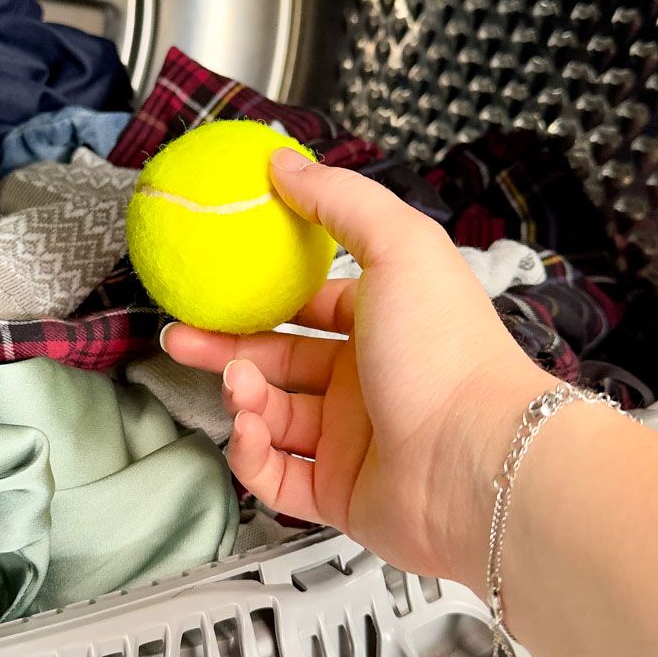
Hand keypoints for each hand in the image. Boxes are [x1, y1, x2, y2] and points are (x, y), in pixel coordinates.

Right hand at [161, 148, 551, 589]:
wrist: (477, 459)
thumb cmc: (446, 349)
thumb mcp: (398, 246)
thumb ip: (338, 200)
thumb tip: (283, 161)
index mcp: (383, 323)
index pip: (310, 304)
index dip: (261, 295)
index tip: (213, 285)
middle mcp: (367, 380)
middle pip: (278, 359)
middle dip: (225, 349)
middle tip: (180, 337)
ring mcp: (353, 440)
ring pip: (271, 417)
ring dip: (242, 398)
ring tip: (238, 386)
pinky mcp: (340, 495)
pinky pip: (277, 478)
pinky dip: (252, 457)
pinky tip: (248, 432)